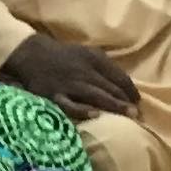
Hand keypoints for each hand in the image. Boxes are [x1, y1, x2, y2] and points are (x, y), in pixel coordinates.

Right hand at [0, 34, 139, 118]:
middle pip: (110, 88)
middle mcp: (84, 71)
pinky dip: (83, 110)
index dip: (131, 90)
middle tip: (138, 114)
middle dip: (126, 101)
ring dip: (114, 106)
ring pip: (96, 96)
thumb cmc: (64, 56)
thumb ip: (104, 66)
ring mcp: (69, 84)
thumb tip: (125, 84)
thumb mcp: (86, 53)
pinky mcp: (55, 96)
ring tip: (128, 116)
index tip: (138, 101)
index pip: (119, 76)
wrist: (32, 54)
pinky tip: (96, 115)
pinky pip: (71, 105)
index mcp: (93, 58)